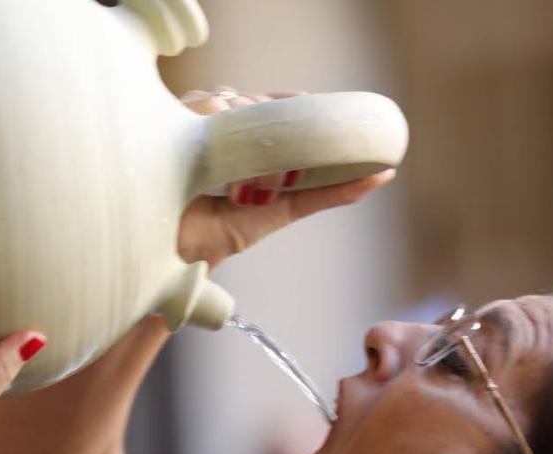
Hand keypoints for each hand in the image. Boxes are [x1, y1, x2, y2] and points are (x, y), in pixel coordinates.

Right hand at [175, 88, 396, 267]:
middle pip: (253, 99)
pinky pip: (201, 103)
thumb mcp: (286, 208)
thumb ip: (329, 192)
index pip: (273, 104)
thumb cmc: (225, 233)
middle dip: (268, 122)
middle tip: (269, 170)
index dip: (293, 101)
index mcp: (245, 140)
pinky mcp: (169, 127)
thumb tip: (383, 176)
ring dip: (244, 127)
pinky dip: (216, 120)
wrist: (179, 257)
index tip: (313, 104)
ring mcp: (191, 124)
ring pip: (230, 98)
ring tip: (239, 179)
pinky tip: (218, 155)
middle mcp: (219, 127)